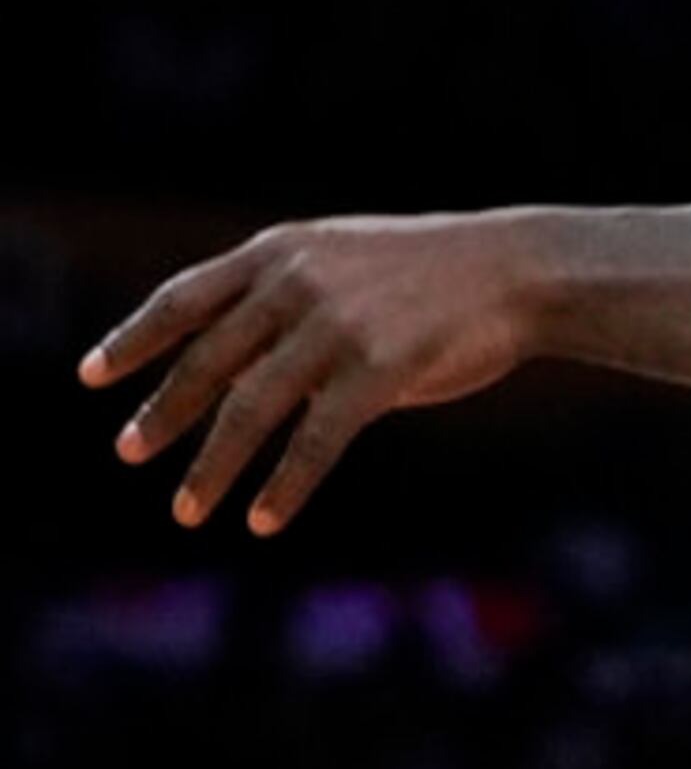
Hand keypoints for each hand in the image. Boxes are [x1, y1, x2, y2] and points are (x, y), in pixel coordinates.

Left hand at [78, 213, 542, 533]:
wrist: (522, 269)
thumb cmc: (436, 273)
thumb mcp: (346, 263)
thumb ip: (287, 307)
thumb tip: (232, 380)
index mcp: (283, 250)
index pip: (184, 298)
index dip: (133, 339)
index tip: (91, 375)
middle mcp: (298, 282)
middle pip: (206, 360)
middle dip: (162, 413)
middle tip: (130, 451)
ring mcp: (337, 325)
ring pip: (248, 408)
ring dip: (211, 466)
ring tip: (187, 510)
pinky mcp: (379, 370)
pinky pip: (314, 441)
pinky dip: (283, 486)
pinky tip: (262, 518)